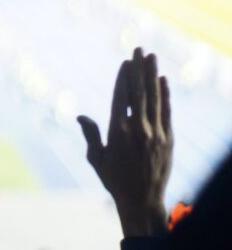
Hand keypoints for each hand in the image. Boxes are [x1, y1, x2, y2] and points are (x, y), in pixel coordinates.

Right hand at [77, 48, 171, 236]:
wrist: (142, 200)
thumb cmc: (114, 180)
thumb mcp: (96, 158)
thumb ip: (91, 134)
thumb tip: (80, 116)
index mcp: (117, 132)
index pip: (121, 97)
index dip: (123, 78)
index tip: (125, 62)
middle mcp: (138, 129)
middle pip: (139, 92)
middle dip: (138, 68)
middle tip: (139, 49)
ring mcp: (156, 133)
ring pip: (154, 98)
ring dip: (153, 75)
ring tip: (152, 57)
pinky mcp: (168, 139)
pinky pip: (167, 111)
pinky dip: (165, 95)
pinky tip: (163, 81)